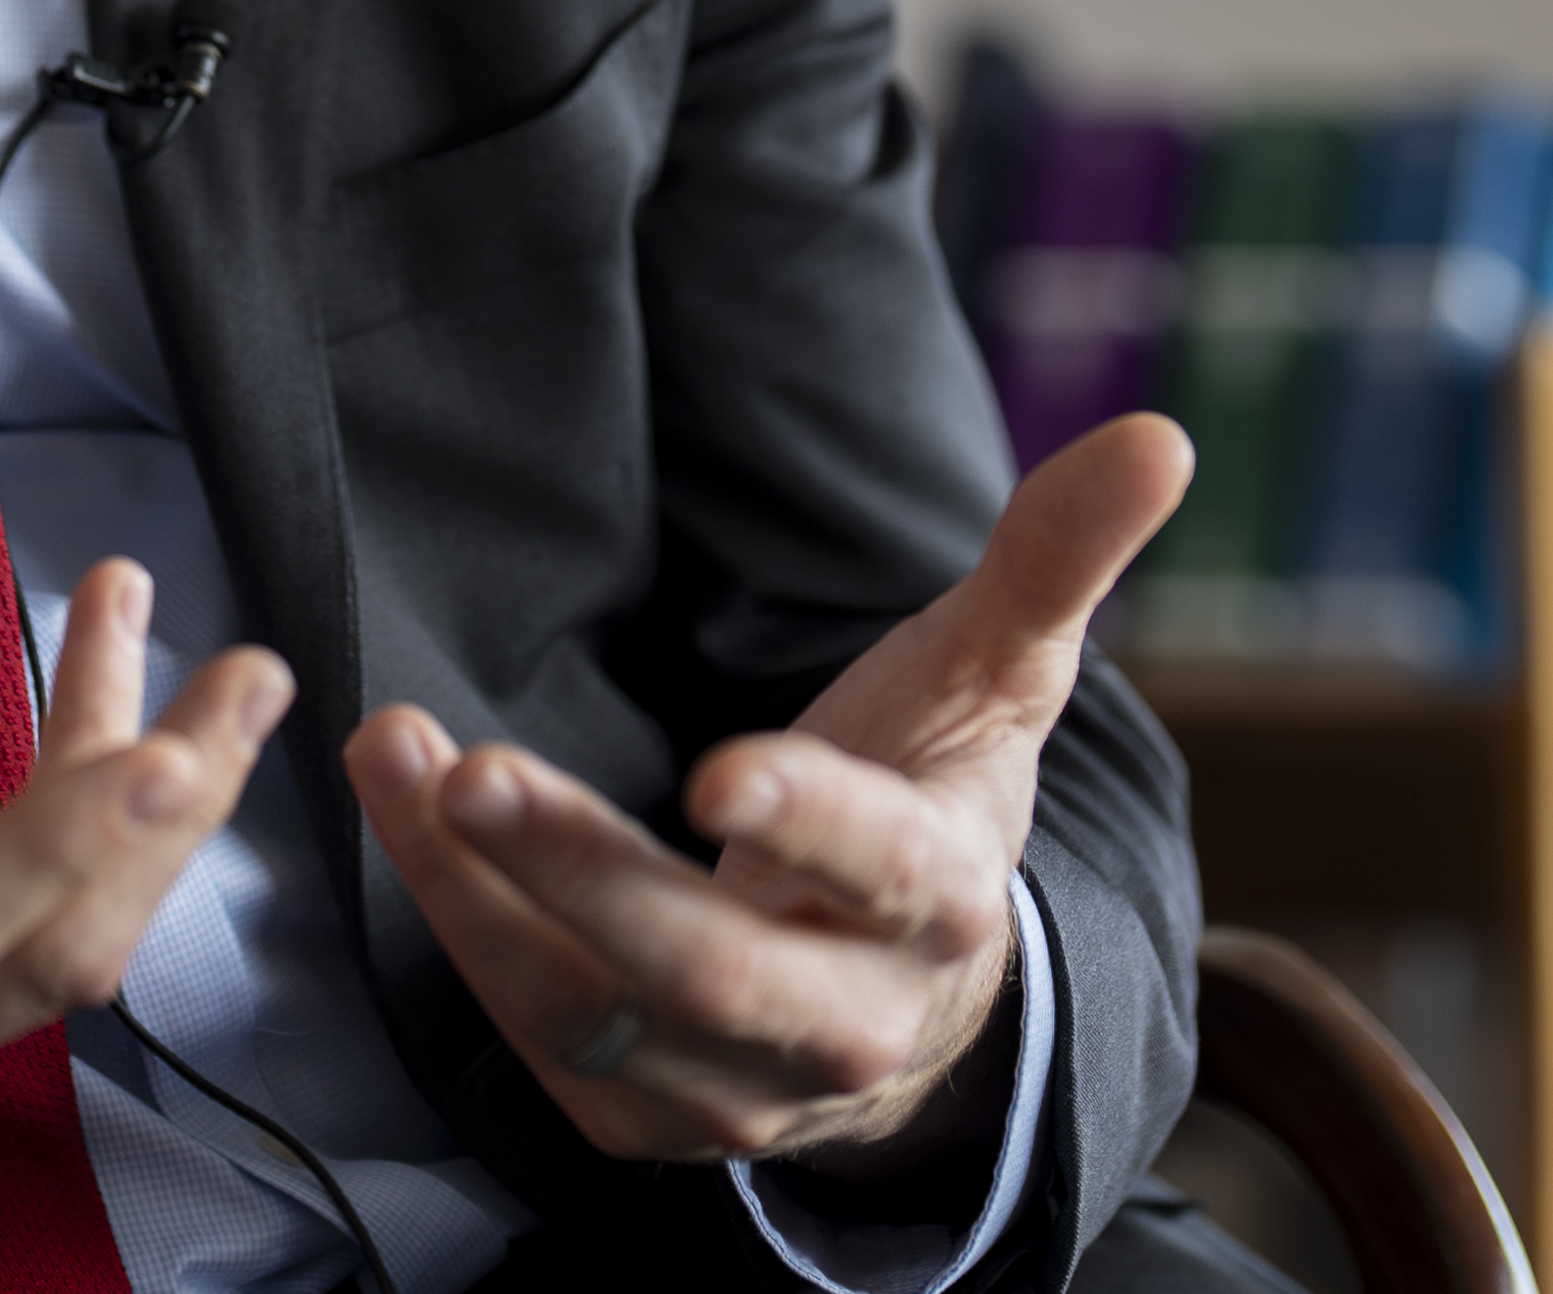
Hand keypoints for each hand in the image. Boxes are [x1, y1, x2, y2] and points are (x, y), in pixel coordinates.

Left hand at [344, 412, 1192, 1180]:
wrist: (909, 998)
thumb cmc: (933, 793)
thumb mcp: (995, 675)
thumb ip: (1052, 557)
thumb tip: (1158, 436)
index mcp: (940, 899)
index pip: (884, 869)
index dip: (811, 820)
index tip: (720, 765)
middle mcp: (847, 1016)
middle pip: (709, 968)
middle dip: (585, 871)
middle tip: (470, 767)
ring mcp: (739, 1085)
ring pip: (595, 1015)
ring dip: (477, 894)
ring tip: (394, 754)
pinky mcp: (646, 1117)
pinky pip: (537, 1038)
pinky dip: (459, 926)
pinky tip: (404, 812)